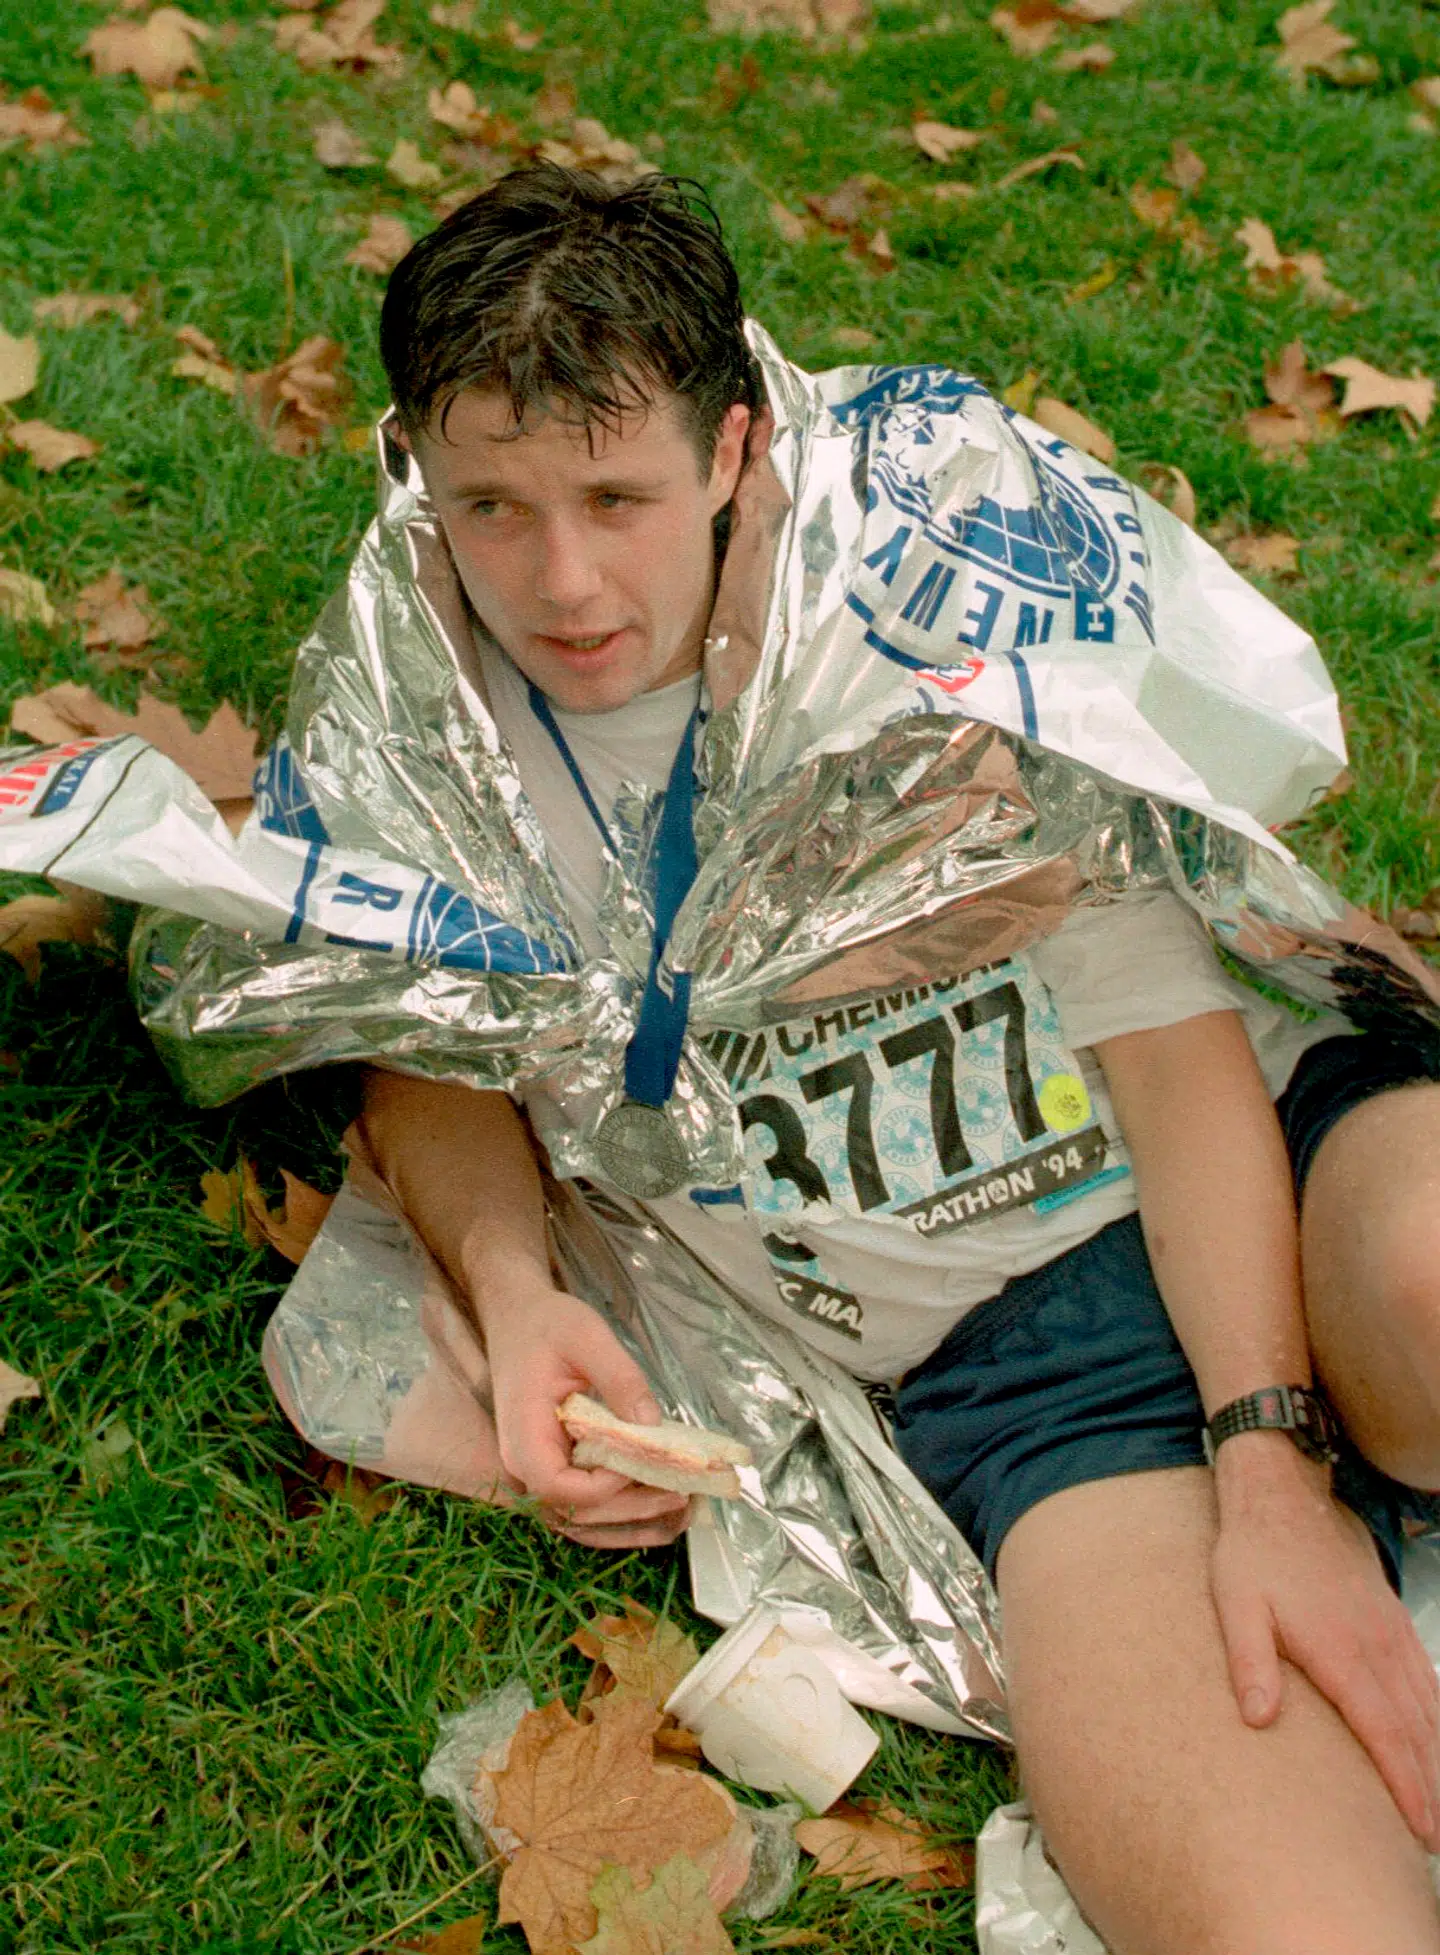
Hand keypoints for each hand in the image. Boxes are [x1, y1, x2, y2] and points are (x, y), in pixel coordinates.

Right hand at [481, 1280, 691, 1549]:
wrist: (518, 1320)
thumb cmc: (547, 1325)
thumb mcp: (586, 1337)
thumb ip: (619, 1378)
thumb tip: (651, 1422)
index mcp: (524, 1433)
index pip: (557, 1485)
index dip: (601, 1486)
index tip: (640, 1459)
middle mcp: (523, 1462)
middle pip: (574, 1511)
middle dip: (630, 1509)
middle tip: (682, 1494)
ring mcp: (537, 1469)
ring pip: (580, 1517)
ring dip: (628, 1519)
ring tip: (679, 1507)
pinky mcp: (555, 1465)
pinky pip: (583, 1503)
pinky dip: (618, 1511)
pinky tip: (656, 1508)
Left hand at [1210, 1430, 1439, 1848]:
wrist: (1284, 1497)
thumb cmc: (1252, 1556)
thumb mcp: (1235, 1604)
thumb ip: (1249, 1661)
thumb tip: (1259, 1721)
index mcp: (1340, 1651)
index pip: (1383, 1733)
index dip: (1405, 1785)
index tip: (1419, 1828)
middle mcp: (1377, 1646)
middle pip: (1416, 1731)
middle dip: (1430, 1789)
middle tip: (1432, 1839)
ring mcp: (1390, 1632)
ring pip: (1428, 1708)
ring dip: (1438, 1759)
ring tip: (1439, 1807)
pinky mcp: (1392, 1620)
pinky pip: (1427, 1679)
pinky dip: (1437, 1717)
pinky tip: (1437, 1740)